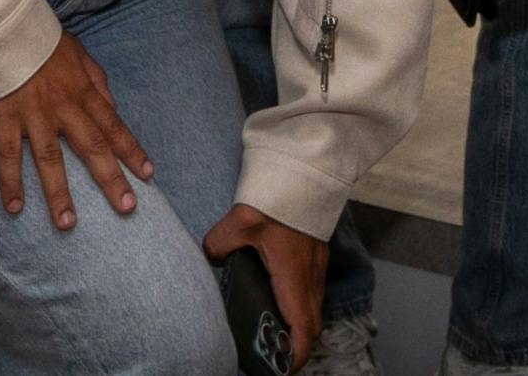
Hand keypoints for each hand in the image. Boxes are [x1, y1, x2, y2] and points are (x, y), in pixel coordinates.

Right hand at [0, 31, 150, 230]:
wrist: (2, 27)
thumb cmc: (41, 41)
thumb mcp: (78, 53)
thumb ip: (96, 80)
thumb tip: (112, 106)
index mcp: (83, 91)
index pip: (113, 126)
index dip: (131, 151)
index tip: (147, 175)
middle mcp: (63, 107)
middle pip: (91, 147)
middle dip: (110, 179)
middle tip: (125, 208)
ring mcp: (33, 115)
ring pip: (49, 159)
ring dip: (58, 193)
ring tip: (67, 223)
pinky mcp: (4, 119)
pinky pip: (8, 156)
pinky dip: (10, 182)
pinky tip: (14, 208)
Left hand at [202, 206, 327, 367]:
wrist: (308, 170)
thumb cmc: (280, 197)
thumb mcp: (240, 221)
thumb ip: (219, 244)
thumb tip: (210, 257)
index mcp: (293, 277)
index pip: (303, 329)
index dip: (296, 355)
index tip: (282, 368)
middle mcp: (310, 276)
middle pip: (312, 325)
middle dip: (297, 347)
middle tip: (274, 357)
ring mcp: (317, 266)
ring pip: (314, 308)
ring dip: (300, 326)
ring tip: (275, 333)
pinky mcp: (317, 256)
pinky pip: (313, 291)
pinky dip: (301, 306)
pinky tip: (280, 299)